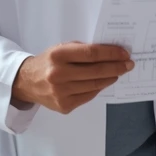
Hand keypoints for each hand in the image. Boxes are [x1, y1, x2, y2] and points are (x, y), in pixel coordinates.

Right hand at [11, 42, 132, 113]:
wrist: (27, 82)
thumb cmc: (49, 62)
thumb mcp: (61, 49)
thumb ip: (82, 50)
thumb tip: (110, 53)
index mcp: (58, 56)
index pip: (91, 54)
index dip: (111, 54)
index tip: (124, 53)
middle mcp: (58, 75)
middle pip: (96, 71)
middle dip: (116, 67)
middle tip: (128, 64)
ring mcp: (61, 93)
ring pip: (94, 85)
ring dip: (111, 78)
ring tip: (119, 72)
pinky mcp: (64, 106)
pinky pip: (89, 96)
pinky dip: (99, 88)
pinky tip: (105, 81)